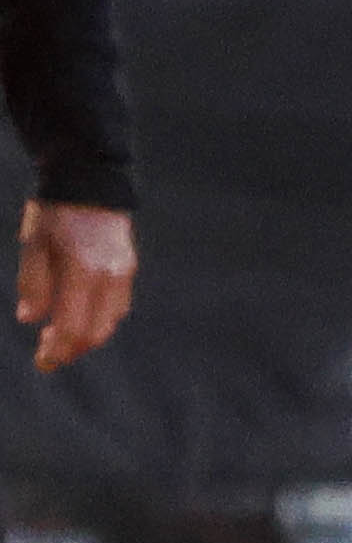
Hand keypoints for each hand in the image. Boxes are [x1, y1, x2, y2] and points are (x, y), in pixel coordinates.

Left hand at [17, 202, 131, 370]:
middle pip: (96, 331)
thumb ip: (33, 283)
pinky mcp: (128, 267)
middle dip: (72, 349)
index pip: (73, 326)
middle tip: (48, 356)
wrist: (90, 180)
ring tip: (61, 338)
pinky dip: (99, 320)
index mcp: (83, 271)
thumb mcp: (33, 244)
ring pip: (110, 321)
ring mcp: (123, 272)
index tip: (42, 362)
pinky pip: (117, 305)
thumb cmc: (54, 211)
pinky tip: (80, 316)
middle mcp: (109, 276)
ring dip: (87, 336)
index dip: (57, 350)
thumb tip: (31, 319)